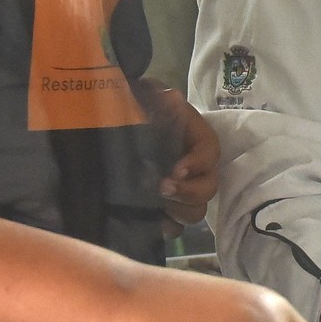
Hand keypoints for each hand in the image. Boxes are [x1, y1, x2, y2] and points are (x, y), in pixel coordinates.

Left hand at [138, 82, 219, 230]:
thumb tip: (168, 97)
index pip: (210, 152)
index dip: (198, 163)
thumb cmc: (133, 110)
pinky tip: (150, 219)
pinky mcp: (165, 209)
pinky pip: (175, 226)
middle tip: (162, 188)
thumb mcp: (143, 96)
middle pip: (209, 187)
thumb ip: (154, 95)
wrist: (111, 130)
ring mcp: (182, 192)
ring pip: (196, 211)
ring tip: (155, 203)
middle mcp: (194, 168)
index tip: (177, 169)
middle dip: (189, 192)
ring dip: (179, 210)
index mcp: (193, 138)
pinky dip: (166, 226)